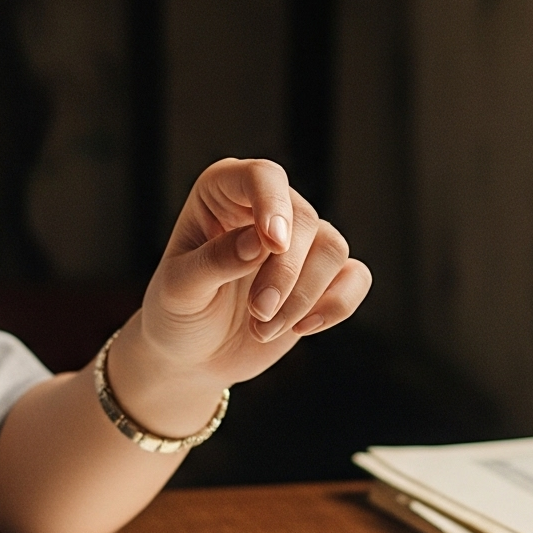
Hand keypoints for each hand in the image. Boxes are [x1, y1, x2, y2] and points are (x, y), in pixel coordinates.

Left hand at [127, 158, 370, 401]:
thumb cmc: (177, 313)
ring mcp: (300, 242)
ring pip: (333, 249)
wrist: (193, 355)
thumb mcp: (180, 289)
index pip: (262, 176)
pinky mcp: (323, 277)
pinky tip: (303, 329)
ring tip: (263, 328)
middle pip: (304, 220)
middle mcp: (267, 208)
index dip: (273, 203)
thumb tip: (260, 242)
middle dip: (285, 274)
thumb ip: (215, 261)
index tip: (274, 242)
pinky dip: (337, 305)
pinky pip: (356, 277)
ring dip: (303, 297)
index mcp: (224, 193)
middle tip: (257, 314)